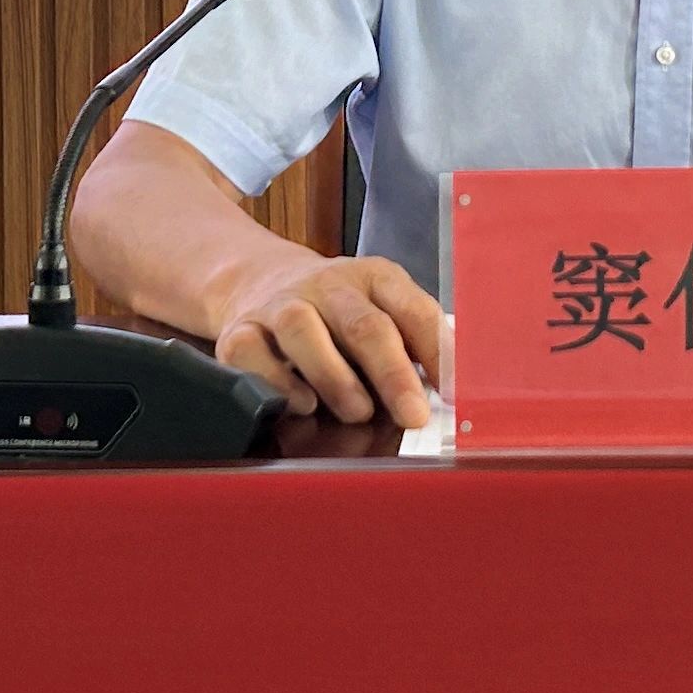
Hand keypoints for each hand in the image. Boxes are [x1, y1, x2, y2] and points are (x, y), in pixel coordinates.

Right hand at [205, 250, 443, 430]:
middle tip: (413, 414)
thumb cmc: (337, 312)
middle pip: (362, 323)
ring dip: (334, 377)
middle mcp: (327, 285)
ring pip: (302, 329)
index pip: (413, 309)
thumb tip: (450, 392)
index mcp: (374, 278)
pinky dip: (275, 380)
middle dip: (392, 373)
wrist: (258, 278)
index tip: (453, 391)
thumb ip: (415, 344)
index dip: (436, 351)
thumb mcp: (382, 311)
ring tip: (357, 412)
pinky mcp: (239, 330)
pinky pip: (250, 351)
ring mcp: (280, 304)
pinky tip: (300, 403)